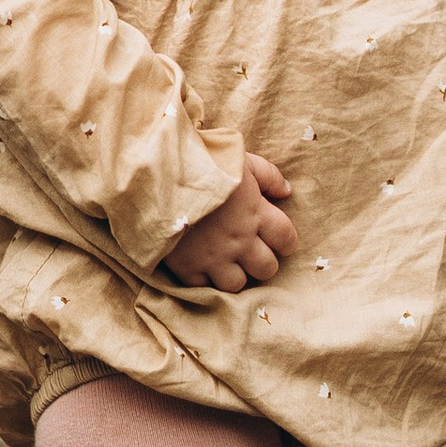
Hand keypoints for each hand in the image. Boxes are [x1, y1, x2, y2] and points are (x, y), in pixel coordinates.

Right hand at [164, 151, 296, 292]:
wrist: (158, 175)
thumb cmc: (203, 162)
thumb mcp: (241, 160)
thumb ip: (269, 175)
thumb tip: (287, 192)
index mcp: (256, 213)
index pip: (286, 239)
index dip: (286, 242)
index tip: (278, 240)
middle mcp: (239, 241)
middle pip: (267, 268)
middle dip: (263, 261)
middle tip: (252, 252)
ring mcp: (213, 258)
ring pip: (238, 284)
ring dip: (236, 274)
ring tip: (227, 262)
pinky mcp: (187, 267)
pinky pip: (204, 287)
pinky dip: (205, 279)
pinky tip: (202, 264)